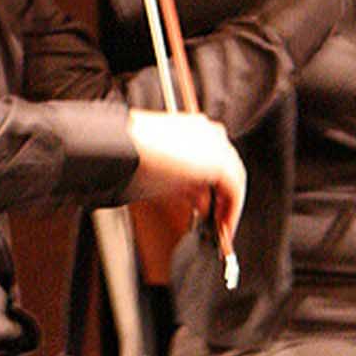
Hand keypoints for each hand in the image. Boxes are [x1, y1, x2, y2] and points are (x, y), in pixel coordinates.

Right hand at [125, 109, 245, 253]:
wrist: (121, 149)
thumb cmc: (128, 157)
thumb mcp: (159, 171)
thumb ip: (183, 183)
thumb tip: (198, 200)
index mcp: (193, 128)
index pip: (211, 160)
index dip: (210, 188)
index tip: (206, 206)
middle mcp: (208, 132)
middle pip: (225, 169)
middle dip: (220, 197)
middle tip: (215, 220)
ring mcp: (216, 145)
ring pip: (233, 180)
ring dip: (227, 205)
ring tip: (219, 227)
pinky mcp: (219, 161)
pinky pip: (234, 191)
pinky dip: (231, 210)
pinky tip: (222, 226)